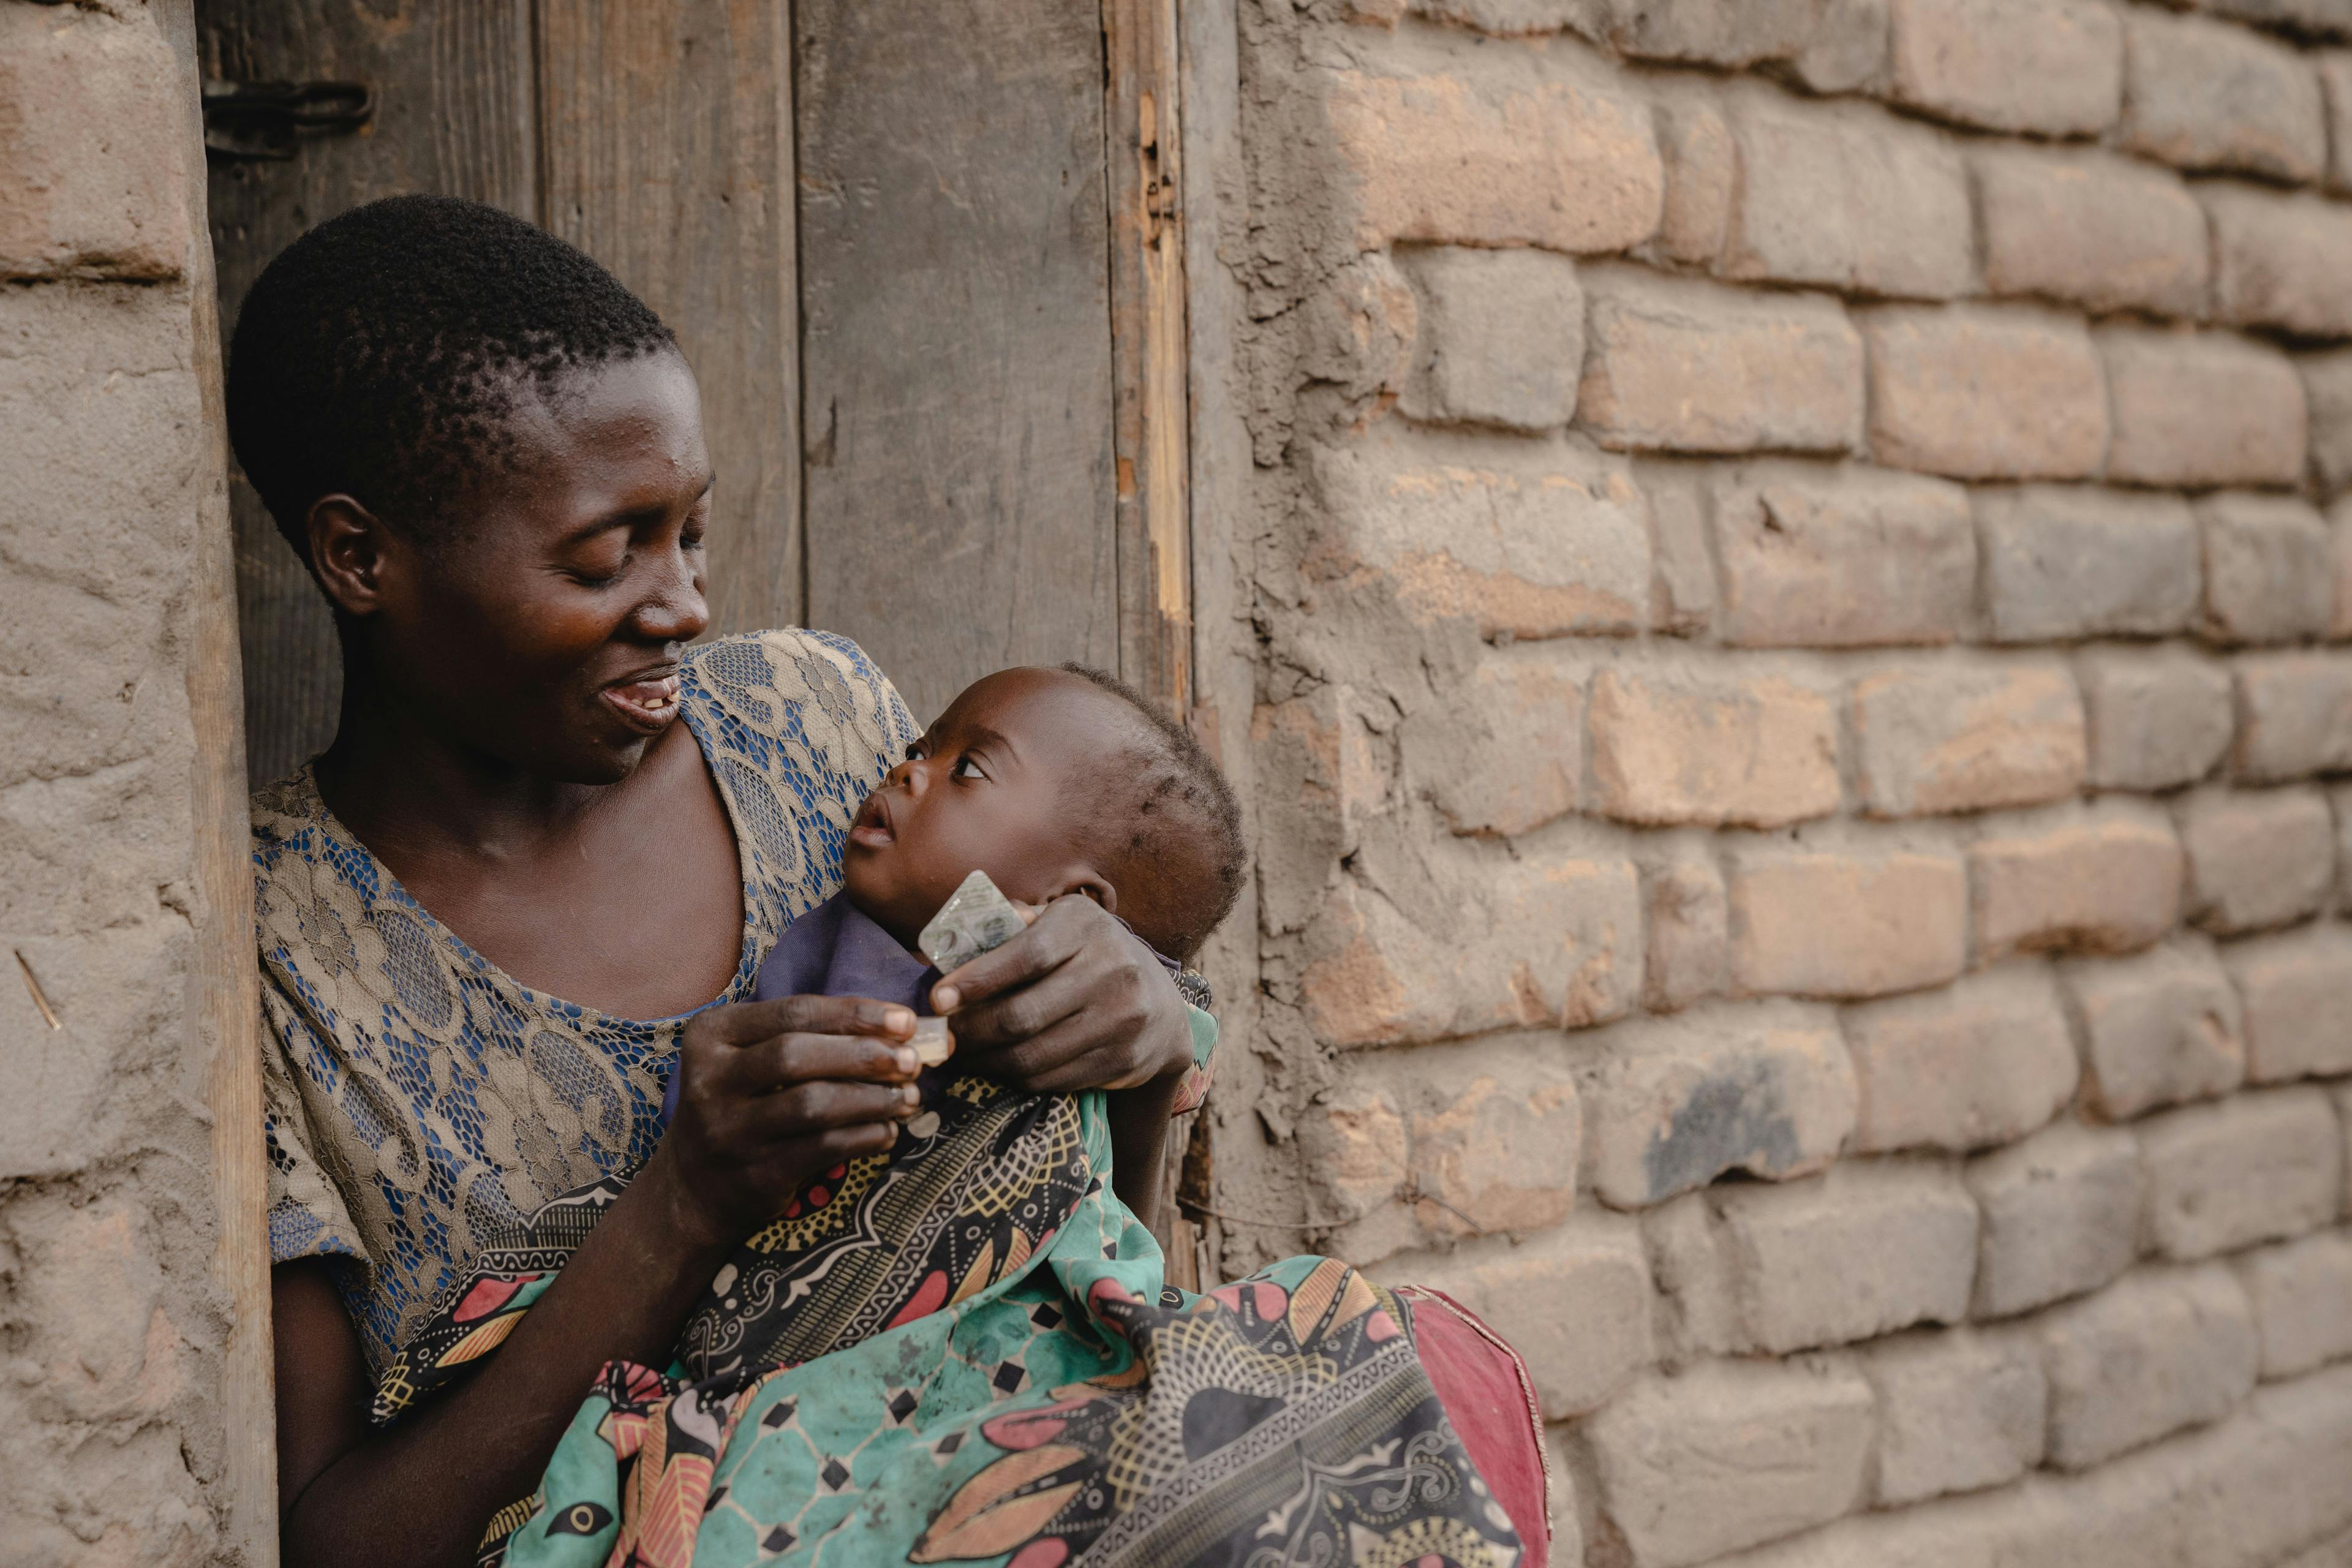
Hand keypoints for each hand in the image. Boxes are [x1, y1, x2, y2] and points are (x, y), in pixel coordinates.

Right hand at [649, 994, 921, 1249]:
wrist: (693, 1189)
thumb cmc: (740, 1106)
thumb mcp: (747, 1059)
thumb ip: (806, 1037)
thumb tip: (896, 1028)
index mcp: (711, 1035)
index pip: (793, 1012)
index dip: (856, 1014)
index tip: (905, 1021)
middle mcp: (710, 1080)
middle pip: (797, 1055)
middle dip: (864, 1055)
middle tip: (912, 1060)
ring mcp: (729, 1131)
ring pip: (813, 1104)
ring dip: (872, 1098)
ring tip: (909, 1097)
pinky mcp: (754, 1174)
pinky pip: (822, 1149)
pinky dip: (865, 1137)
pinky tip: (887, 1131)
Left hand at [931, 896, 1192, 1092]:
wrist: (1162, 1009)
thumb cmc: (1091, 957)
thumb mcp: (1063, 925)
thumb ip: (1016, 925)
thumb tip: (954, 940)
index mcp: (1087, 924)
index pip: (1026, 956)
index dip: (977, 980)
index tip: (938, 1000)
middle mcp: (1113, 967)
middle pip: (1023, 1014)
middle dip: (971, 1032)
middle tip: (943, 1038)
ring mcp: (1123, 1018)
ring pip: (1033, 1055)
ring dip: (986, 1061)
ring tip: (964, 1055)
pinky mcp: (1124, 1060)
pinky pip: (1052, 1079)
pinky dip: (1016, 1079)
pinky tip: (999, 1068)